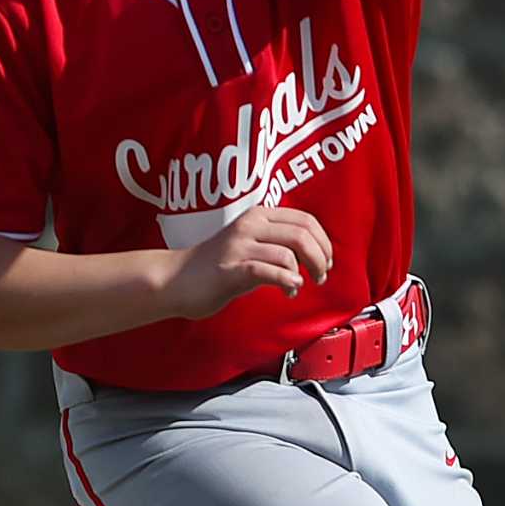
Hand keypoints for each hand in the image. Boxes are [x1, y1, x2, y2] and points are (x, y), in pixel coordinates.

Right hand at [166, 206, 332, 318]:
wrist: (178, 279)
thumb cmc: (220, 266)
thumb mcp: (253, 244)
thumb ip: (280, 242)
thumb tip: (316, 253)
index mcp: (259, 215)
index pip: (306, 220)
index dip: (324, 242)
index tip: (327, 261)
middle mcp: (249, 225)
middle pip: (302, 235)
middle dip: (320, 259)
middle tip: (320, 277)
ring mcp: (238, 246)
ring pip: (287, 253)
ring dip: (303, 274)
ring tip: (296, 286)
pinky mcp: (230, 269)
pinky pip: (267, 271)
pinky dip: (286, 281)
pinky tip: (289, 290)